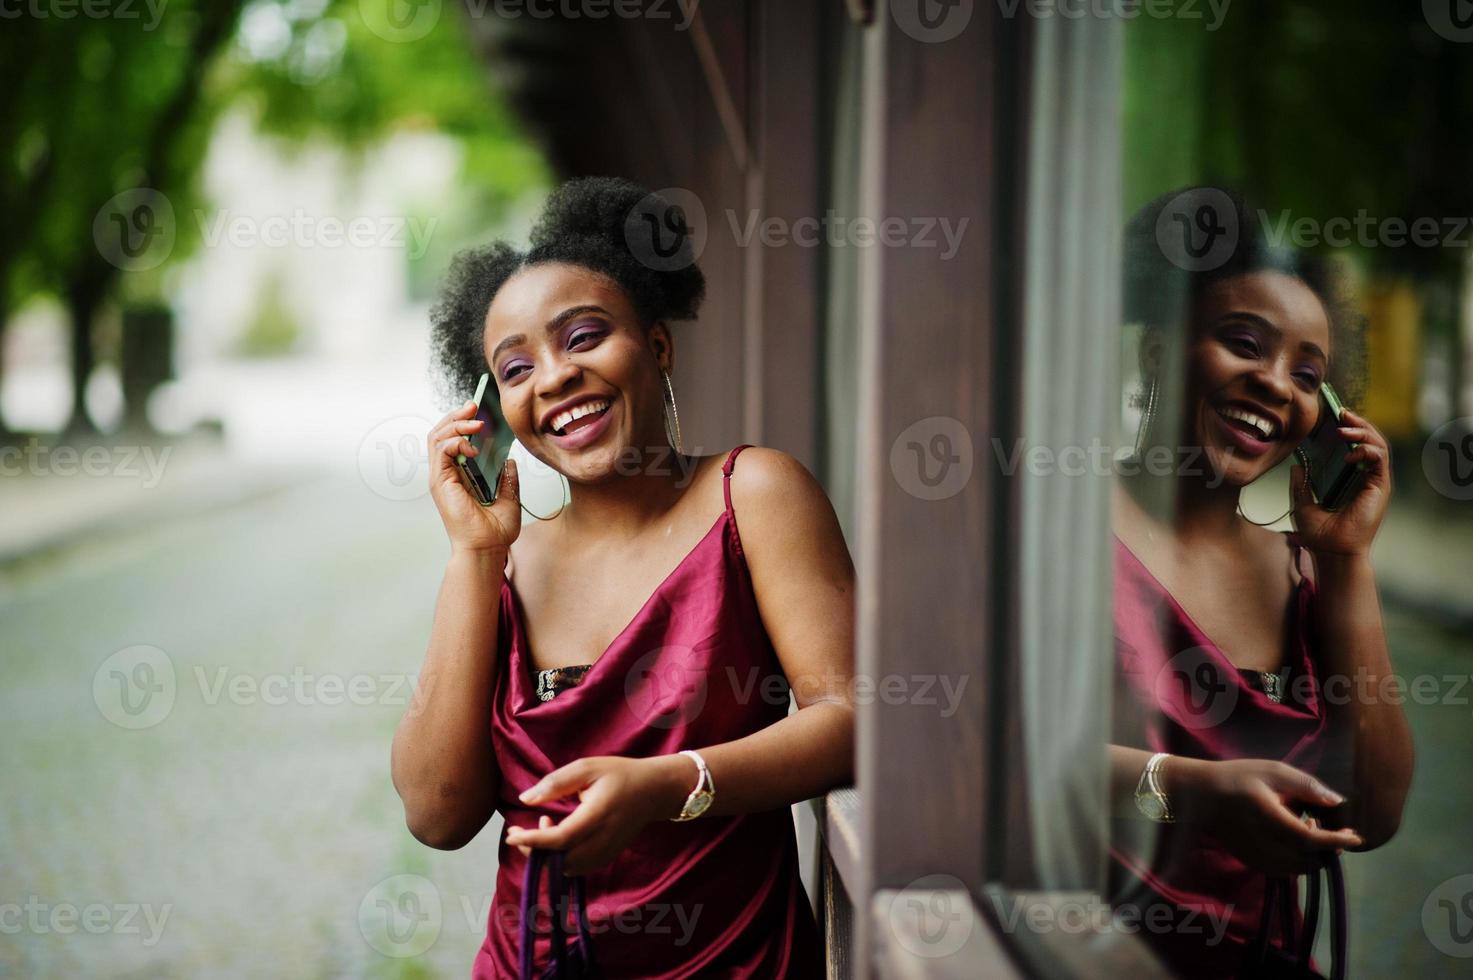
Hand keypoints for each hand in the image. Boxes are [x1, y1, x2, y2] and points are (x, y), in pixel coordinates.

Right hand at [427, 400, 520, 555]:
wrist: (487, 549)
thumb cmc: (494, 531)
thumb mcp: (508, 497)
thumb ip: (507, 478)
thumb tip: (508, 460)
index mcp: (459, 476)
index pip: (452, 440)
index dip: (461, 422)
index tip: (478, 410)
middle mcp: (446, 474)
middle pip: (440, 433)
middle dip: (455, 416)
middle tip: (474, 406)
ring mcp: (441, 478)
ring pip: (437, 438)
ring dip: (455, 425)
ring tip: (475, 423)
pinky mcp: (440, 483)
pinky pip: (441, 452)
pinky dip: (455, 442)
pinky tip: (472, 446)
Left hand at [504, 755, 691, 875]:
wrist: (654, 791)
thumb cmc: (619, 774)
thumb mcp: (586, 767)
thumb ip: (555, 782)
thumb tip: (525, 799)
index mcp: (597, 816)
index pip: (559, 840)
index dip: (531, 841)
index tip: (510, 833)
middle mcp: (602, 840)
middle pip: (560, 861)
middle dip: (533, 851)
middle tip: (519, 831)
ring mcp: (606, 852)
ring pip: (568, 869)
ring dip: (547, 855)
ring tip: (545, 825)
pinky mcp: (607, 857)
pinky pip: (578, 868)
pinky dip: (560, 859)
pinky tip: (560, 835)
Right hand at [1168, 757, 1362, 875]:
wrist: (1199, 796)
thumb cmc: (1237, 777)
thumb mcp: (1272, 771)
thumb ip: (1305, 786)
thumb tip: (1337, 802)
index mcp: (1269, 817)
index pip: (1309, 838)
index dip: (1336, 841)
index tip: (1357, 837)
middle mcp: (1263, 842)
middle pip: (1308, 860)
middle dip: (1327, 849)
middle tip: (1325, 825)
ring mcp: (1256, 856)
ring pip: (1298, 869)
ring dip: (1313, 857)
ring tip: (1309, 831)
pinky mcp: (1252, 861)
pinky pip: (1284, 870)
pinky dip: (1298, 863)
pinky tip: (1295, 844)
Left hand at [1290, 408, 1390, 558]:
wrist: (1331, 552)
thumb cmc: (1319, 534)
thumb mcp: (1302, 503)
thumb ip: (1301, 484)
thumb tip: (1295, 466)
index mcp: (1348, 479)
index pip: (1352, 446)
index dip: (1346, 428)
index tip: (1332, 415)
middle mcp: (1364, 478)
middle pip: (1368, 440)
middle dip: (1356, 423)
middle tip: (1340, 411)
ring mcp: (1374, 482)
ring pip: (1377, 445)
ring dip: (1362, 432)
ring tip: (1344, 427)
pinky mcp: (1380, 487)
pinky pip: (1380, 460)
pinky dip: (1367, 450)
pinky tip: (1351, 452)